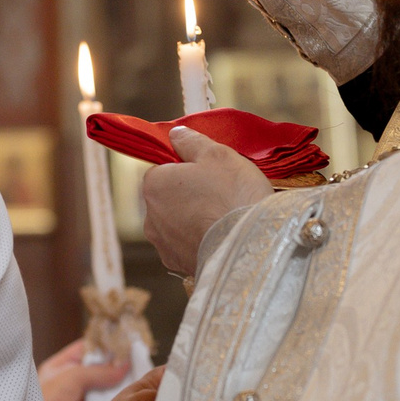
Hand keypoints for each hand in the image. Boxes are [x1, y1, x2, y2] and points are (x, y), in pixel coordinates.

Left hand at [38, 339, 130, 400]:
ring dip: (122, 382)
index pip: (87, 349)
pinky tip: (136, 393)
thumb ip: (98, 371)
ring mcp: (85, 400)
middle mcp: (74, 382)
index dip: (105, 345)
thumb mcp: (71, 377)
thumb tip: (123, 366)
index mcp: (62, 367)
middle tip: (138, 357)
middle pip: (101, 368)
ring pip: (109, 386)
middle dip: (117, 364)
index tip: (124, 341)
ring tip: (140, 373)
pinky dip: (123, 400)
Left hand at [141, 126, 265, 275]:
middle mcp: (151, 217)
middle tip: (221, 195)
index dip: (187, 169)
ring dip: (195, 220)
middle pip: (169, 198)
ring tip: (224, 218)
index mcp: (154, 185)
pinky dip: (201, 241)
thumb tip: (175, 134)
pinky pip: (188, 246)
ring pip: (178, 224)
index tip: (209, 173)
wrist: (248, 247)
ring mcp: (163, 245)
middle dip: (190, 196)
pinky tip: (222, 237)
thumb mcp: (217, 155)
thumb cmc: (232, 195)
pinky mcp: (179, 265)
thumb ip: (192, 142)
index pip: (163, 170)